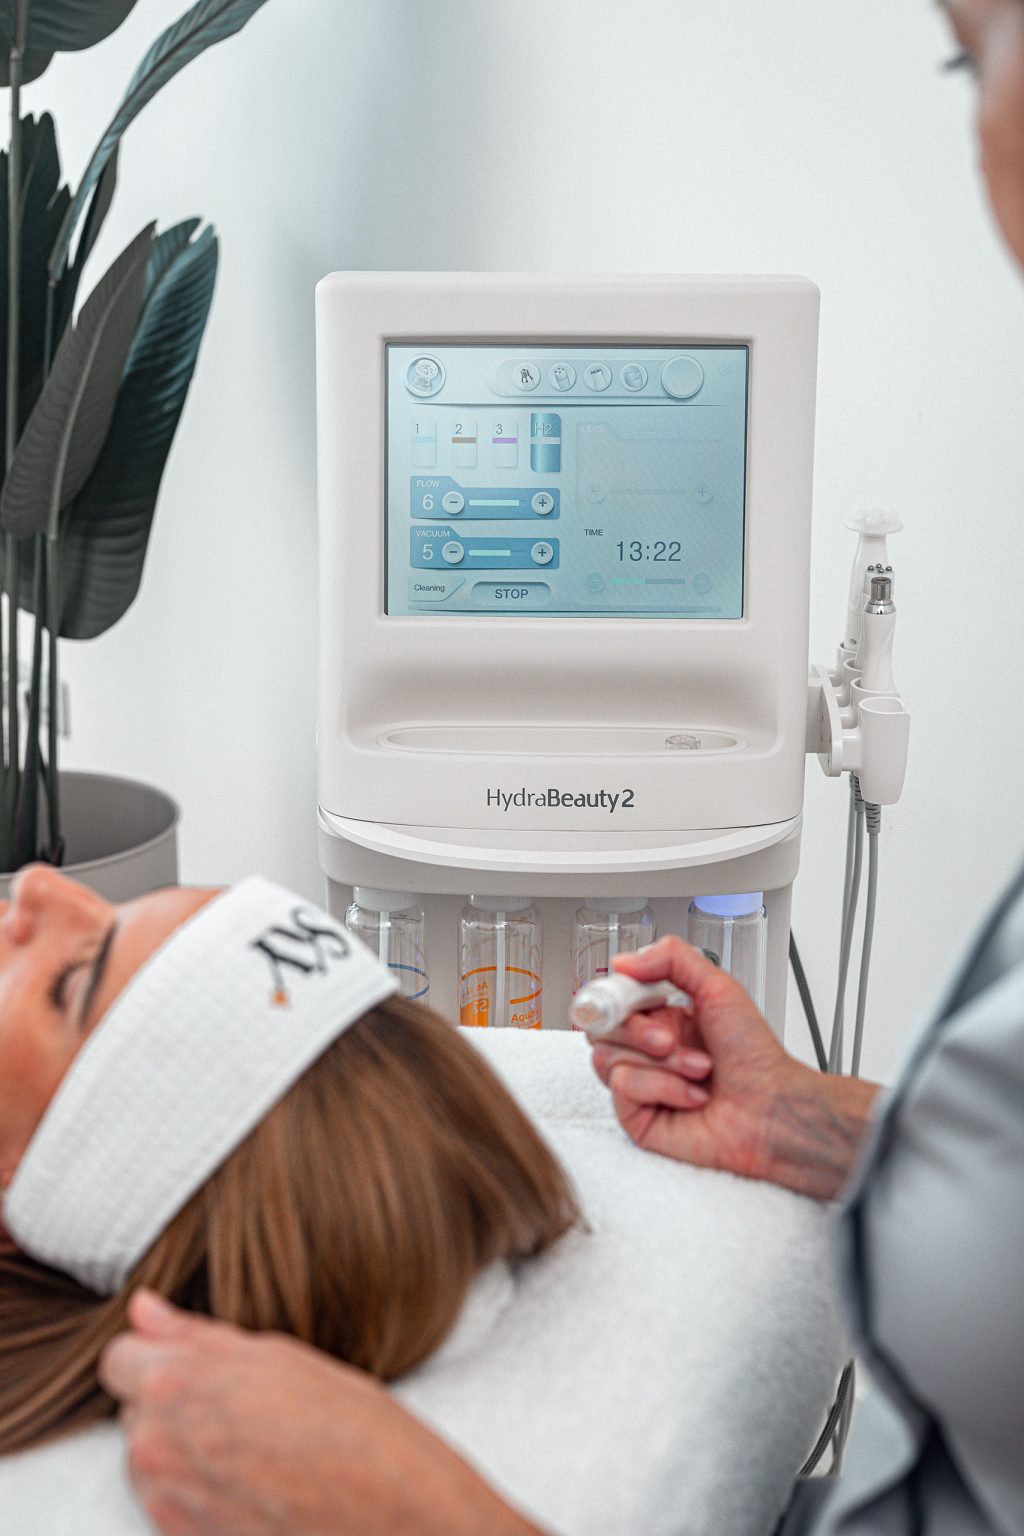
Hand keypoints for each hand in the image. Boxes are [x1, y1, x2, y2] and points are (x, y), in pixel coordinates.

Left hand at [100, 1291, 544, 1535]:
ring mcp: (167, 1504)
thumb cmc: (352, 1427)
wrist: (394, 1519)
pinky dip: (197, 1489)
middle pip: (136, 1408)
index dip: (158, 1353)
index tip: (196, 1360)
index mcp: (177, 1383)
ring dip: (184, 1445)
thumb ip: (197, 1335)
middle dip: (175, 1400)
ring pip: (150, 1457)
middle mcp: (156, 1447)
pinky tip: (254, 1480)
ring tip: (255, 1444)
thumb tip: (143, 1309)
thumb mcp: (280, 1356)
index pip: (118, 1358)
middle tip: (245, 1402)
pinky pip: (168, 1502)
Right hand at [591, 937, 879, 1199]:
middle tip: (670, 1039)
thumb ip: (671, 959)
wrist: (772, 1106)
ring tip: (698, 1070)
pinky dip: (663, 1088)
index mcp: (660, 1015)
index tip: (628, 998)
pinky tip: (692, 1096)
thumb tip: (623, 960)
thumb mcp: (718, 988)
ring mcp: (639, 1082)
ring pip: (607, 1058)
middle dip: (638, 1031)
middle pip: (600, 1028)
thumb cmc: (755, 1055)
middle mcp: (645, 1049)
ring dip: (662, 1063)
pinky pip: (622, 1089)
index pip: (611, 997)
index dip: (613, 996)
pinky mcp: (637, 1116)